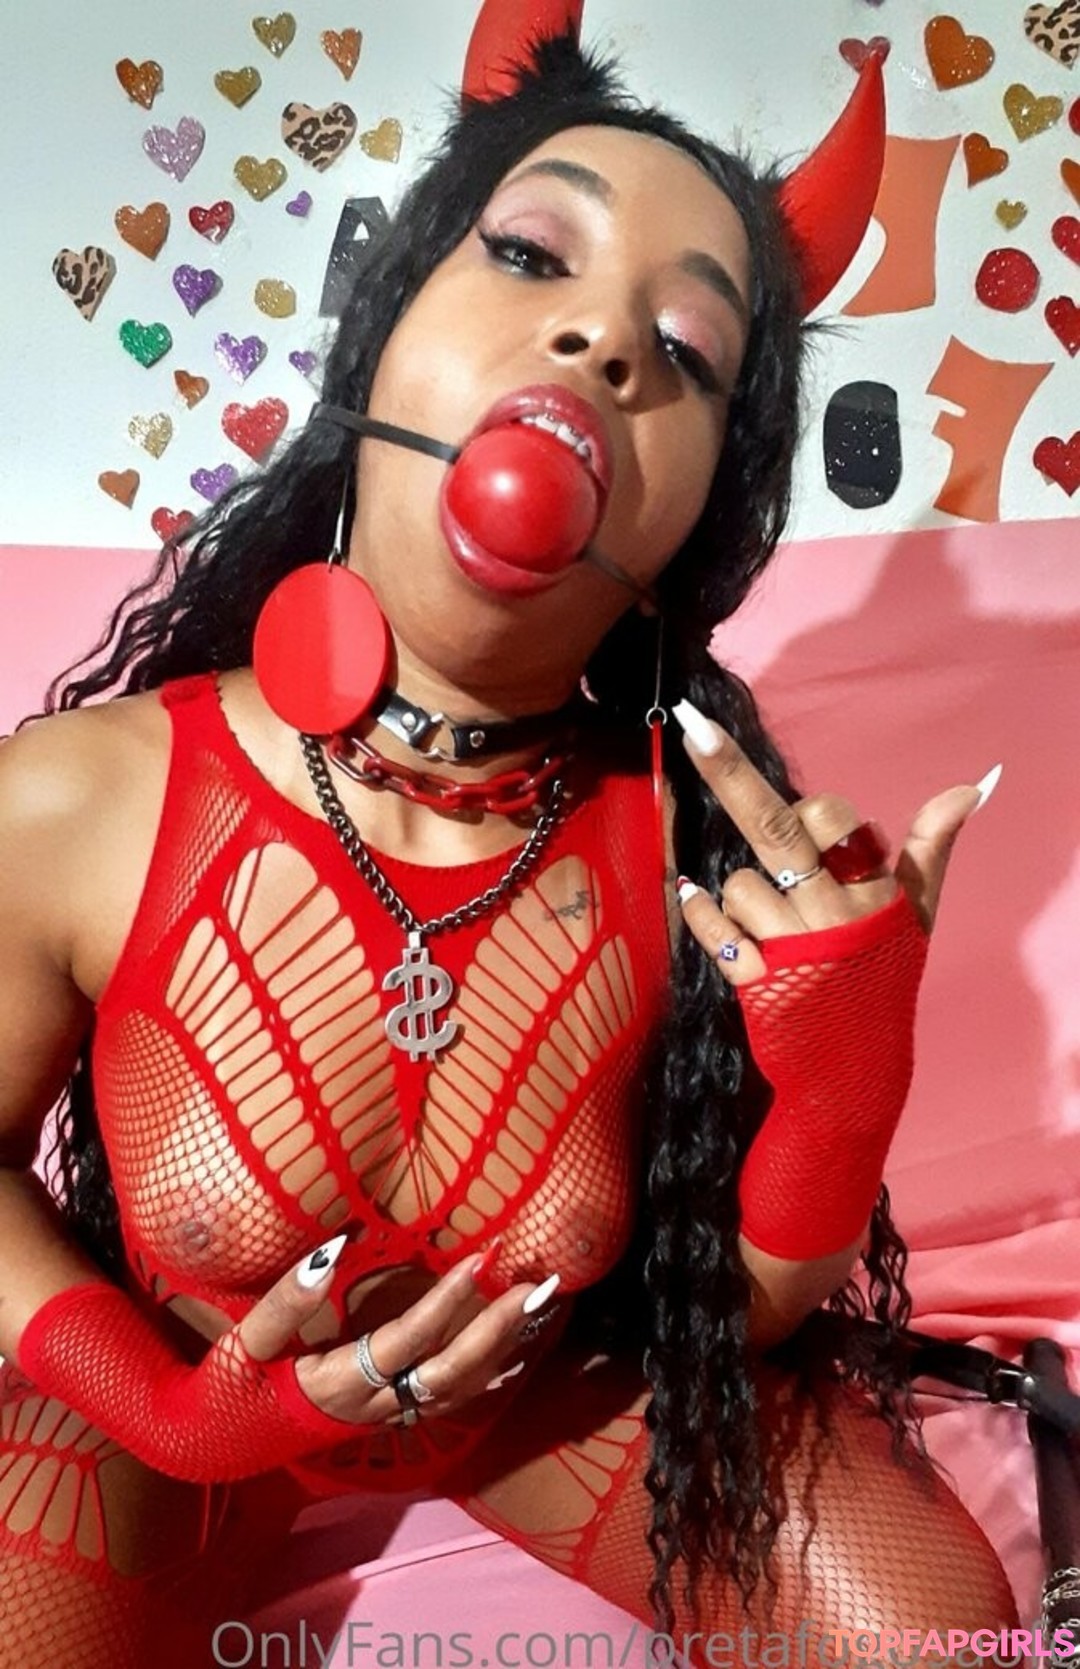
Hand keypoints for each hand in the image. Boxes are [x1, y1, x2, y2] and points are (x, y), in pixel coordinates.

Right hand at [234, 1241, 558, 1426]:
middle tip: (536, 1287)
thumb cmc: (230, 1389)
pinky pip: (448, 1400)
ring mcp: (385, 1416)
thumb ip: (285, 1301)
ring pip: (458, 1389)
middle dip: (497, 1330)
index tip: (480, 1260)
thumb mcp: (244, 1345)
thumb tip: (330, 1251)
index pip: (407, 1341)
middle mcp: (373, 1406)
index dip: (446, 1303)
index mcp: (339, 1384)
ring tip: (540, 1310)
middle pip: (450, 1372)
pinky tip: (515, 1355)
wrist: (219, 1447)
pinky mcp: (388, 1416)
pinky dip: (486, 1376)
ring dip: (502, 1350)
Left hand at [671, 699, 997, 984]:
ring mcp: (793, 951)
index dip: (817, 816)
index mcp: (871, 892)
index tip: (824, 831)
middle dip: (731, 774)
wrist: (856, 1072)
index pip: (827, 817)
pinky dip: (698, 912)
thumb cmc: (881, 976)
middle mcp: (832, 916)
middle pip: (774, 828)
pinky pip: (711, 931)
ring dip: (740, 896)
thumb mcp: (917, 914)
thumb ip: (931, 846)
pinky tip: (692, 897)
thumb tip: (971, 787)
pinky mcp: (757, 984)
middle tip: (696, 730)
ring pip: (739, 884)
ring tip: (773, 929)